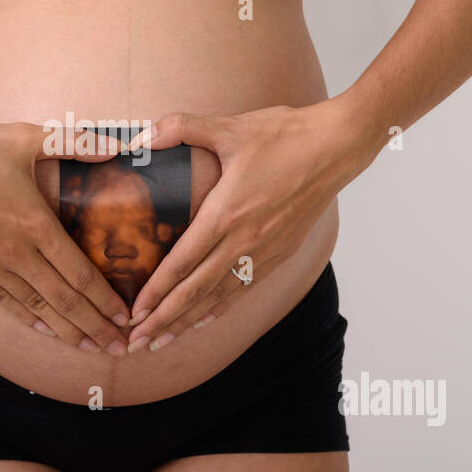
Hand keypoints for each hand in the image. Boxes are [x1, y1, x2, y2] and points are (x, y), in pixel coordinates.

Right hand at [0, 121, 131, 352]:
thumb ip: (74, 143)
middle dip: (96, 327)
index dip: (106, 300)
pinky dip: (29, 318)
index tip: (126, 316)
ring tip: (89, 348)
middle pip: (65, 300)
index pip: (81, 274)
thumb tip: (116, 144)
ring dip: (66, 330)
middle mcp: (17, 253)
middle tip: (119, 347)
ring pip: (37, 307)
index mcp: (36, 224)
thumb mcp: (24, 138)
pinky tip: (45, 329)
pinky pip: (5, 302)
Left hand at [123, 100, 376, 351]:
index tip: (133, 313)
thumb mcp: (230, 127)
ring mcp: (265, 251)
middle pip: (196, 291)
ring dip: (188, 322)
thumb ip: (183, 127)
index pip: (183, 263)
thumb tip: (143, 132)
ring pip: (219, 297)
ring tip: (162, 342)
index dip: (156, 291)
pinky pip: (243, 289)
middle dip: (163, 320)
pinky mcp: (281, 253)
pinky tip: (203, 320)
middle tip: (136, 343)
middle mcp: (244, 241)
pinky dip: (220, 309)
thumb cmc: (285, 135)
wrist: (337, 147)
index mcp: (227, 213)